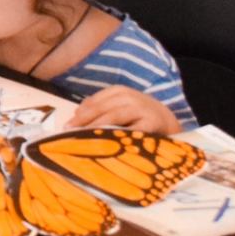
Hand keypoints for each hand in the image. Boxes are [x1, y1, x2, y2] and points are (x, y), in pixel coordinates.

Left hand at [65, 85, 181, 134]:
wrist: (169, 122)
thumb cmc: (138, 115)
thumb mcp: (119, 106)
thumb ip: (100, 108)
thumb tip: (75, 115)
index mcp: (119, 92)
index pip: (94, 102)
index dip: (79, 114)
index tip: (66, 127)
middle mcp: (129, 97)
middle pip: (101, 109)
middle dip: (83, 122)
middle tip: (69, 134)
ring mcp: (141, 109)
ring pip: (114, 116)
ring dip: (96, 127)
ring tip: (83, 138)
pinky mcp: (152, 122)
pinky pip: (132, 130)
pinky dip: (119, 135)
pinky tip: (107, 143)